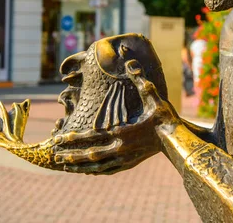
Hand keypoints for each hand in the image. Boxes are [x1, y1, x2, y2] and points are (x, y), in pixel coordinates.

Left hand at [52, 60, 179, 174]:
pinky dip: (94, 170)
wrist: (177, 138)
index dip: (75, 138)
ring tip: (64, 166)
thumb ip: (139, 78)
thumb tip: (129, 61)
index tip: (60, 138)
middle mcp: (121, 148)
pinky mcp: (130, 164)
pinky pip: (107, 170)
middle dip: (71, 154)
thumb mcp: (152, 94)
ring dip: (79, 166)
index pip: (93, 136)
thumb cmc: (164, 116)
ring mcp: (125, 159)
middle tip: (55, 154)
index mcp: (123, 131)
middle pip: (91, 154)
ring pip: (97, 166)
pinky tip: (86, 171)